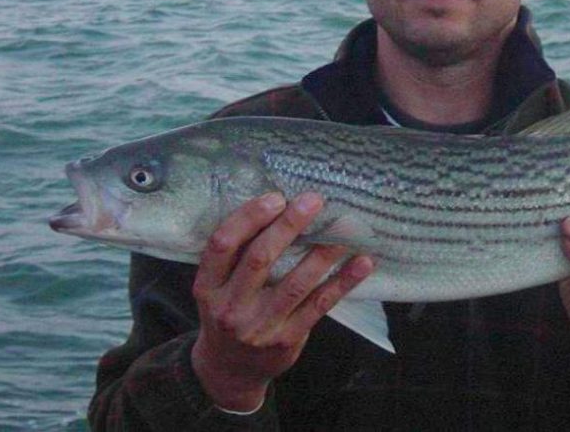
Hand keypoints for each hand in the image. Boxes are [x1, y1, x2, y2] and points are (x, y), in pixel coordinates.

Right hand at [190, 191, 373, 410]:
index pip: (222, 245)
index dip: (248, 218)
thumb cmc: (228, 311)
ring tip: (345, 227)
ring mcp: (259, 326)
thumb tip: (281, 206)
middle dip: (288, 226)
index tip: (275, 198)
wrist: (230, 371)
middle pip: (260, 259)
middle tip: (313, 200)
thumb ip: (237, 255)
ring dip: (323, 252)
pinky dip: (342, 282)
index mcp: (208, 286)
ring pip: (295, 283)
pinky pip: (319, 305)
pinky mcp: (287, 339)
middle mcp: (230, 307)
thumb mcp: (217, 287)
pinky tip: (361, 263)